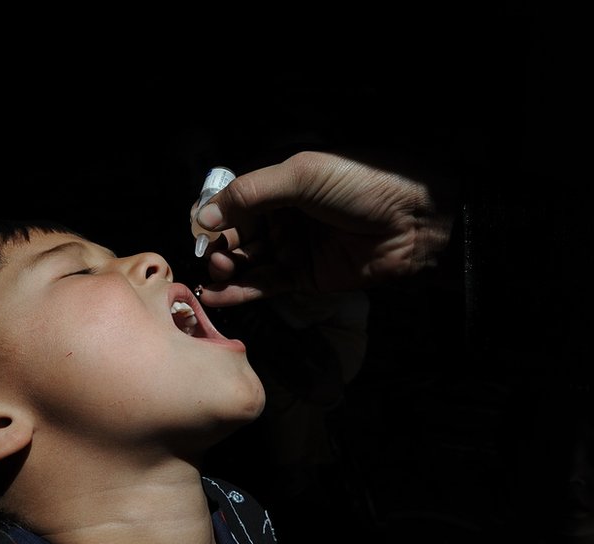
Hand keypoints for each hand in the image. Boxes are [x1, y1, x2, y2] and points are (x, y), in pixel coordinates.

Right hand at [192, 151, 453, 306]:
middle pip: (236, 235)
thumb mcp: (303, 176)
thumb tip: (205, 216)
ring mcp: (293, 248)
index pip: (235, 203)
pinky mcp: (304, 277)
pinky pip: (265, 285)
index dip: (216, 217)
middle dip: (218, 246)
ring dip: (225, 268)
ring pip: (247, 261)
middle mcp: (283, 217)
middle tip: (212, 255)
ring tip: (214, 272)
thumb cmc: (361, 185)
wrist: (414, 221)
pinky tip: (215, 295)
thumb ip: (251, 194)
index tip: (200, 230)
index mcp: (281, 185)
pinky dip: (239, 291)